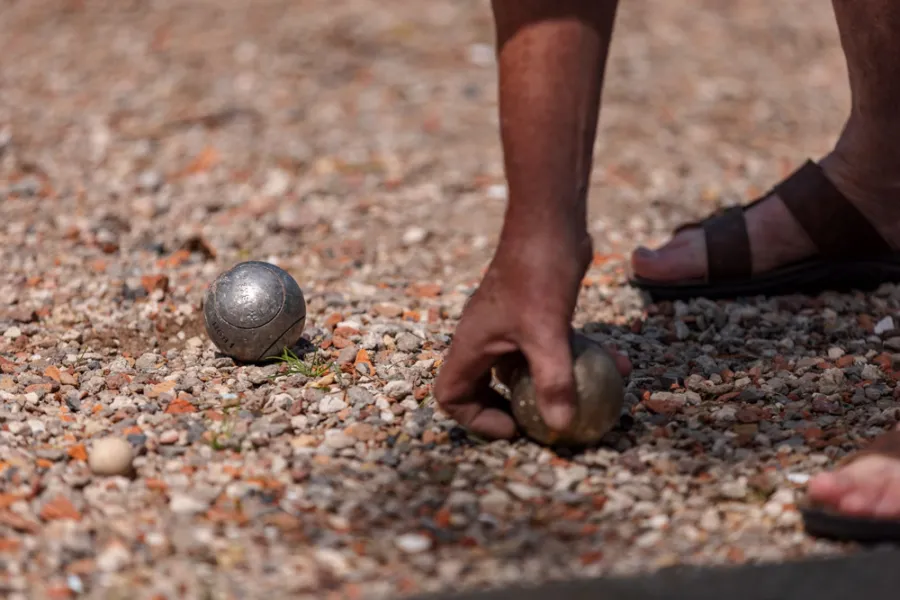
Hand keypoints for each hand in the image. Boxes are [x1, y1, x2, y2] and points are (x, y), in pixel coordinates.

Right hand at [434, 234, 631, 439]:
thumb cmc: (537, 272)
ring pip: (521, 369)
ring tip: (586, 402)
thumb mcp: (547, 332)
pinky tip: (616, 364)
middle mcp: (484, 338)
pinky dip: (574, 359)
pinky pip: (547, 348)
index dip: (477, 420)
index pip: (451, 395)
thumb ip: (553, 381)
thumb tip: (560, 426)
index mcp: (472, 344)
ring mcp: (509, 326)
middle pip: (483, 388)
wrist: (550, 220)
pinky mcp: (534, 314)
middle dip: (512, 410)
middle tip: (543, 422)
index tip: (514, 426)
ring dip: (551, 387)